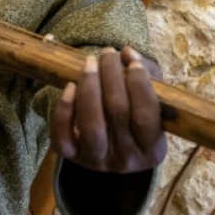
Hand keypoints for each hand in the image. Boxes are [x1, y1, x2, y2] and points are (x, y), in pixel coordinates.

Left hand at [50, 46, 166, 172]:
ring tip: (90, 62)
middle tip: (108, 54)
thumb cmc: (137, 116)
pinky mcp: (73, 157)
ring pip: (90, 125)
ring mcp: (97, 160)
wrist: (115, 151)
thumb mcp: (151, 99)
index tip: (133, 63)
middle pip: (117, 112)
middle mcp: (126, 159)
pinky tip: (70, 86)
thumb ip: (147, 74)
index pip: (146, 116)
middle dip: (111, 75)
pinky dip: (63, 110)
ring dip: (89, 86)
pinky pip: (62, 137)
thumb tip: (128, 53)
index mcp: (152, 150)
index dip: (139, 85)